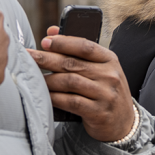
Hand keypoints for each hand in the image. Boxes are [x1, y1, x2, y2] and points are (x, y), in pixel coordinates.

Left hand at [26, 27, 135, 142]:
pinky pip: (71, 102)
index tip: (45, 41)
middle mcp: (109, 75)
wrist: (124, 122)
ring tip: (36, 79)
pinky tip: (46, 95)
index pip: (85, 46)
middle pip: (72, 63)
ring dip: (49, 80)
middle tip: (29, 56)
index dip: (63, 42)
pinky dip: (55, 98)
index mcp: (110, 60)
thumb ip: (77, 51)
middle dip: (47, 59)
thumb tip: (51, 31)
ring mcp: (105, 94)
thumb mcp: (100, 69)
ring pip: (69, 82)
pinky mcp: (98, 112)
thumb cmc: (105, 91)